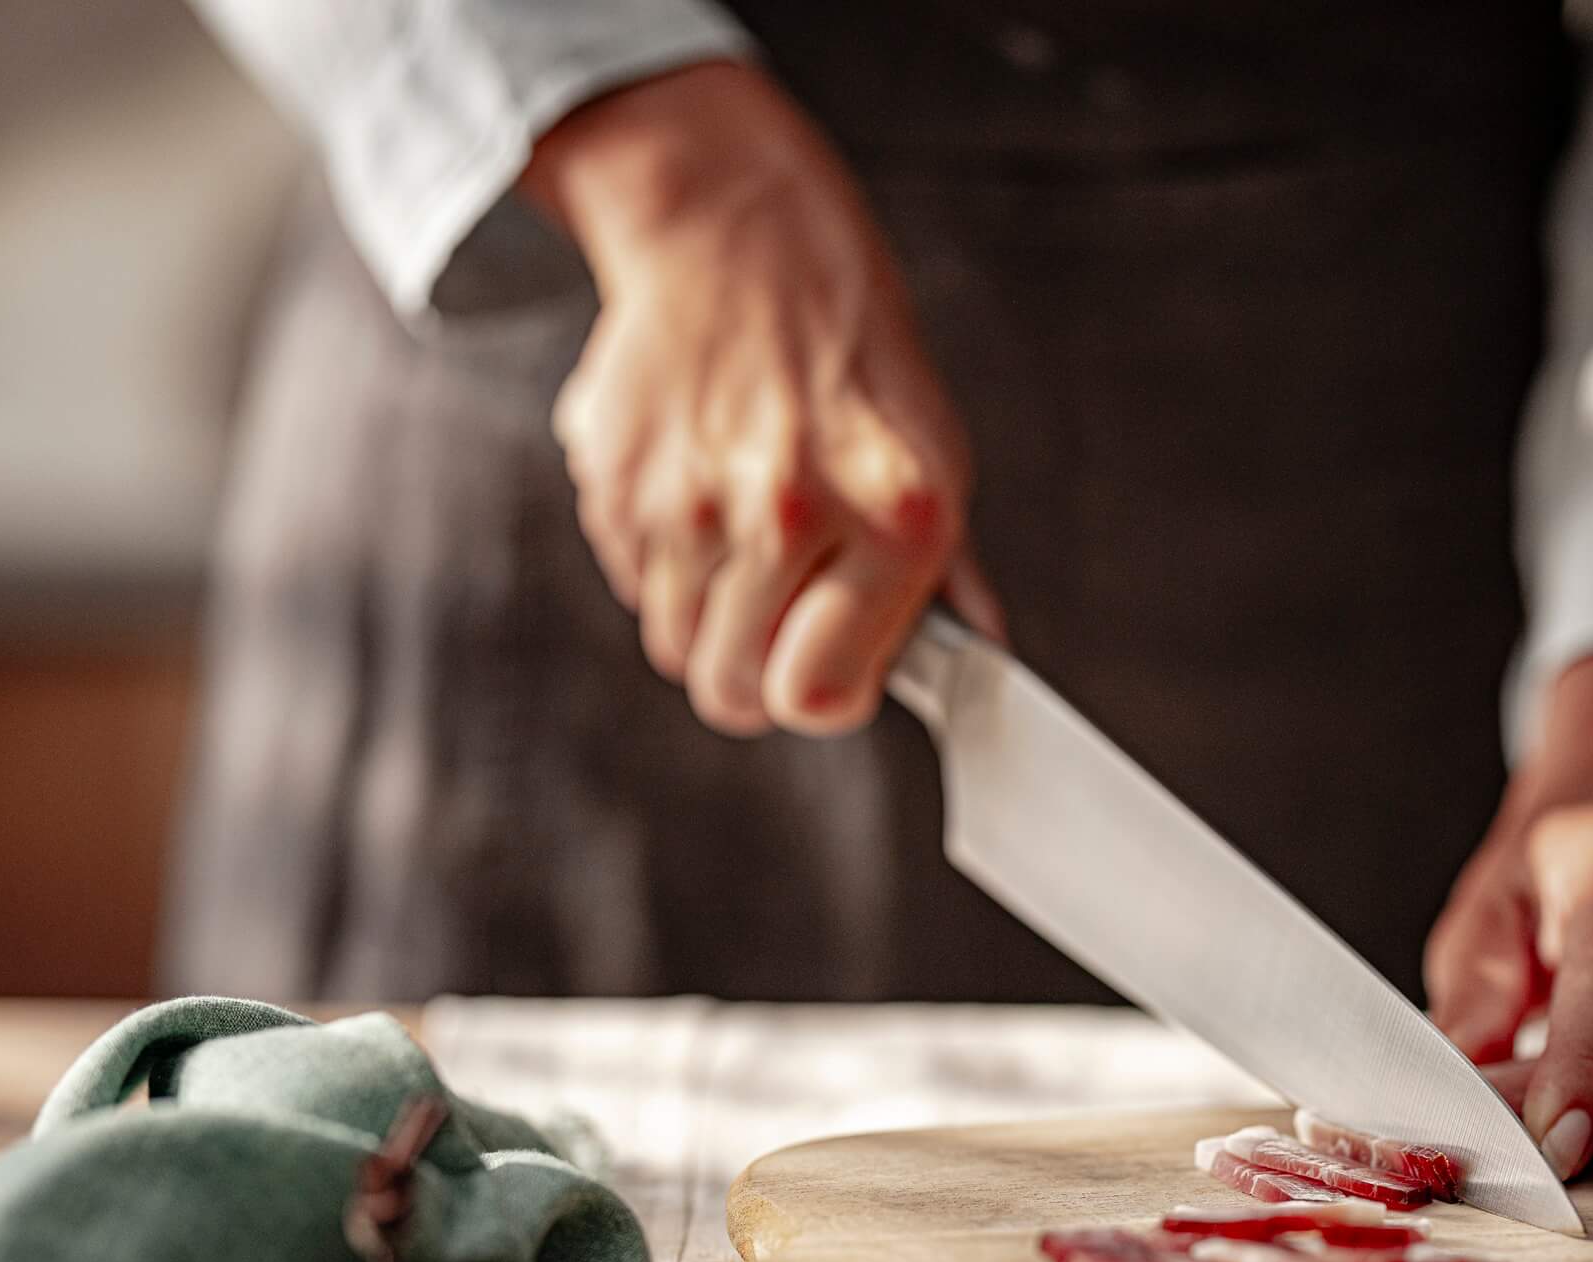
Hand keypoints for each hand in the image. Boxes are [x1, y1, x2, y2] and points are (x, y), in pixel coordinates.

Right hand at [523, 63, 1002, 735]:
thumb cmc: (849, 346)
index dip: (824, 693)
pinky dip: (665, 564)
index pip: (820, 695)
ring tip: (744, 540)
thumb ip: (950, 569)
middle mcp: (786, 510)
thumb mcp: (934, 445)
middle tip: (782, 617)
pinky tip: (702, 493)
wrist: (738, 234)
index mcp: (892, 512)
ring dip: (710, 618)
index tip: (832, 668)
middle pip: (734, 691)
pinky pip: (634, 586)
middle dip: (758, 672)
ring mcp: (687, 499)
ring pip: (678, 646)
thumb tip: (978, 657)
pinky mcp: (614, 484)